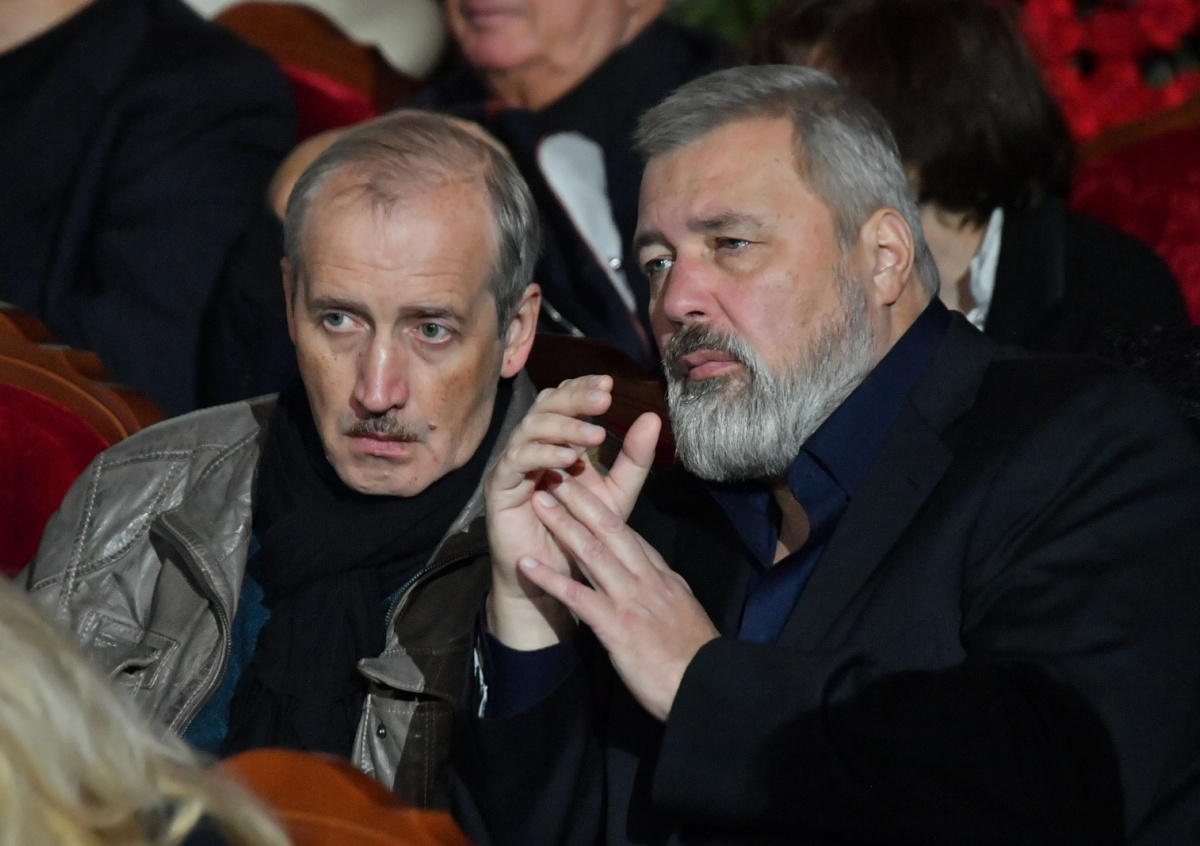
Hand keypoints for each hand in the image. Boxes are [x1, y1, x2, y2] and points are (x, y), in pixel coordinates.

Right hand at [484, 375, 660, 649]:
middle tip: (603, 399)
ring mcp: (513, 464)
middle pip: (545, 405)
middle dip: (575, 399)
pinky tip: (568, 458)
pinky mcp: (500, 486)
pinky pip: (517, 460)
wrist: (555, 578)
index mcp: (557, 441)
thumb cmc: (582, 534)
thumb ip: (633, 459)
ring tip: (594, 434)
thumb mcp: (617, 493)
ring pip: (530, 427)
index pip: (564, 400)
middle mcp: (532, 446)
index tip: (609, 384)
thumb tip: (653, 417)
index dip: (582, 388)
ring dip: (563, 427)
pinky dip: (543, 455)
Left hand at [520, 474, 718, 720]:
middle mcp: (646, 581)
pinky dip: (551, 578)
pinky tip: (528, 564)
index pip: (631, 535)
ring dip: (563, 525)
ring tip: (539, 502)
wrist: (706, 687)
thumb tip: (656, 578)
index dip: (604, 511)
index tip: (585, 490)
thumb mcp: (684, 612)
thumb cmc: (694, 657)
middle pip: (611, 530)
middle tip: (557, 476)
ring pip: (593, 553)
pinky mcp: (616, 627)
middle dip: (582, 500)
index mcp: (662, 577)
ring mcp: (630, 601)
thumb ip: (666, 591)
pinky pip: (577, 597)